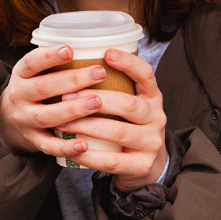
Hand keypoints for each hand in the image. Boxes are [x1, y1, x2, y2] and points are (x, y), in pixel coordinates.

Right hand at [0, 45, 110, 159]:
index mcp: (21, 75)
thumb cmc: (32, 89)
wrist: (6, 122)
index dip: (49, 56)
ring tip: (97, 102)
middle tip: (99, 72)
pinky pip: (49, 146)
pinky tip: (85, 144)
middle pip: (43, 88)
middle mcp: (19, 96)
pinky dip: (66, 147)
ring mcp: (25, 120)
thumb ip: (54, 62)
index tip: (70, 49)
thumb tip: (95, 45)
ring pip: (47, 116)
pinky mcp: (33, 140)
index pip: (31, 63)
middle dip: (72, 80)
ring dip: (73, 110)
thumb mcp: (33, 72)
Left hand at [57, 47, 167, 191]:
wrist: (147, 166)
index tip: (106, 53)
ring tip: (63, 123)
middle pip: (128, 104)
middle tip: (66, 96)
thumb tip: (77, 65)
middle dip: (95, 99)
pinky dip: (89, 155)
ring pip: (118, 132)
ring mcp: (151, 143)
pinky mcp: (142, 165)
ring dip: (87, 126)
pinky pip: (112, 160)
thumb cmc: (130, 127)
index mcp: (153, 98)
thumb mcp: (133, 106)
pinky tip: (72, 149)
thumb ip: (116, 89)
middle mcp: (157, 118)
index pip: (146, 75)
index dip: (128, 63)